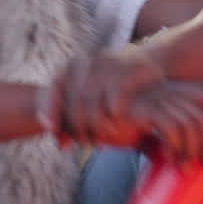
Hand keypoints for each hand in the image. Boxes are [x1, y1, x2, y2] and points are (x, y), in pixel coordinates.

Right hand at [47, 48, 202, 162]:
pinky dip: (178, 148)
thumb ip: (153, 141)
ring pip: (190, 123)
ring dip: (196, 149)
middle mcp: (164, 94)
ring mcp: (153, 100)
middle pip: (200, 116)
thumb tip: (169, 165)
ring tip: (192, 171)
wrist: (74, 115)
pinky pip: (169, 128)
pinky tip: (177, 164)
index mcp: (166, 96)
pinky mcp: (142, 111)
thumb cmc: (105, 124)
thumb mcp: (136, 133)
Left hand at [48, 44, 164, 144]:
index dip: (50, 109)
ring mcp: (109, 64)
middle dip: (76, 126)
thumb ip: (77, 112)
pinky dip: (114, 112)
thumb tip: (60, 143)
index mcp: (76, 64)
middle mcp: (90, 62)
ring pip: (93, 101)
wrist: (152, 60)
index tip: (52, 131)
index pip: (56, 86)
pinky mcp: (129, 69)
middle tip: (83, 143)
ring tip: (100, 140)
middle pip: (74, 99)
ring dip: (95, 125)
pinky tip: (117, 123)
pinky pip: (115, 96)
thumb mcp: (95, 90)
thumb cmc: (119, 83)